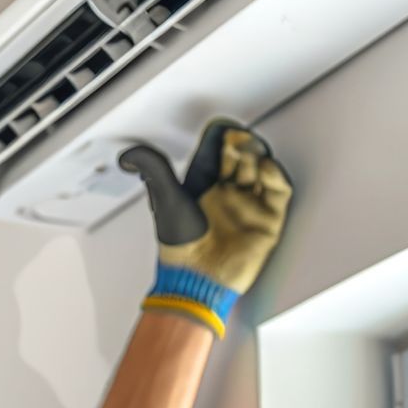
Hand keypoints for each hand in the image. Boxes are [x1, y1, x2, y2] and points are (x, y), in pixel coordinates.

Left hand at [119, 120, 291, 335]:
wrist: (198, 279)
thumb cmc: (180, 247)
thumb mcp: (166, 199)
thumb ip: (153, 169)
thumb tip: (128, 155)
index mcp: (202, 185)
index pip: (218, 149)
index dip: (223, 135)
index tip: (224, 128)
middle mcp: (226, 192)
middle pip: (242, 154)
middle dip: (242, 142)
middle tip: (238, 140)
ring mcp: (247, 205)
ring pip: (261, 168)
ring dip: (257, 154)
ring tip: (249, 153)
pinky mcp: (267, 219)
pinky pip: (279, 190)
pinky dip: (275, 174)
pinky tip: (265, 167)